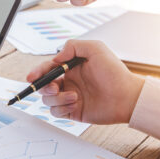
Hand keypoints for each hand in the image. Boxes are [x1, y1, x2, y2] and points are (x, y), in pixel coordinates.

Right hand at [30, 40, 144, 123]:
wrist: (127, 96)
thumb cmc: (115, 73)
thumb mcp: (96, 49)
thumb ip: (73, 46)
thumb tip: (56, 57)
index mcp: (70, 68)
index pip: (47, 69)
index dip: (37, 73)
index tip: (32, 77)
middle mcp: (68, 83)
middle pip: (43, 86)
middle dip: (43, 87)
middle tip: (53, 88)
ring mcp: (69, 98)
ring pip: (47, 100)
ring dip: (57, 98)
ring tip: (74, 97)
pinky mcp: (72, 111)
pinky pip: (56, 112)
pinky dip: (62, 108)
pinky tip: (75, 104)